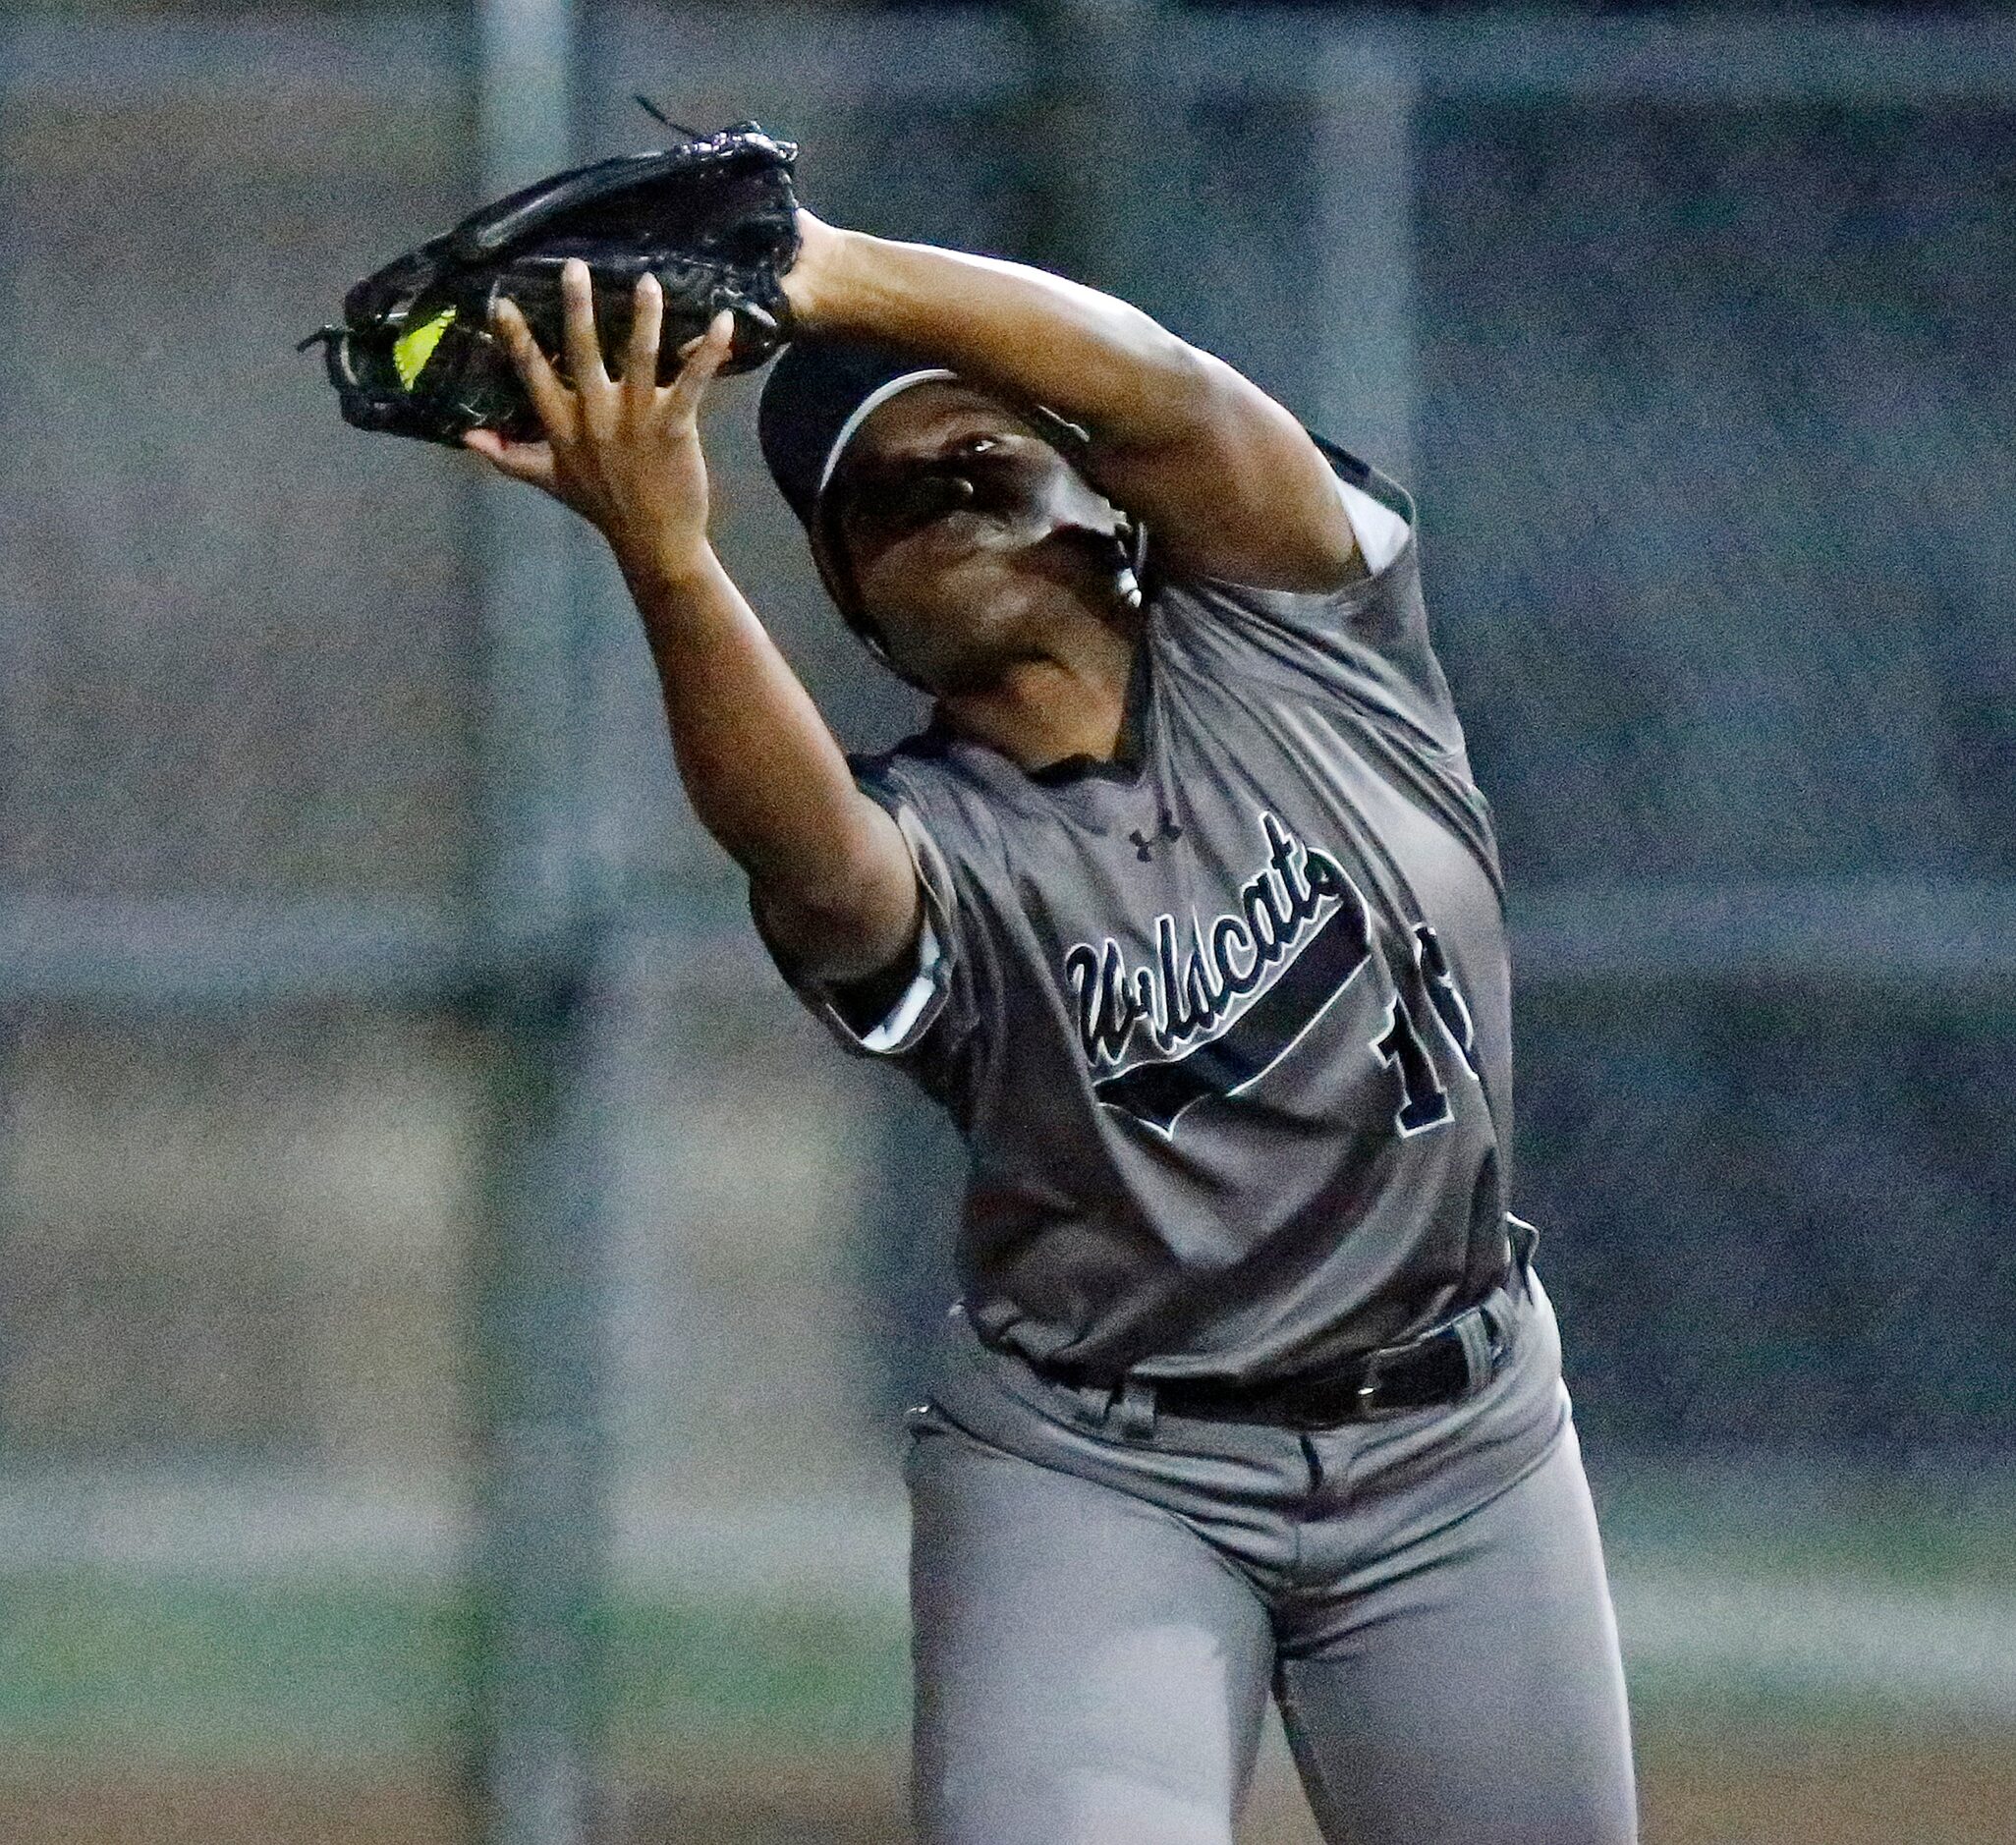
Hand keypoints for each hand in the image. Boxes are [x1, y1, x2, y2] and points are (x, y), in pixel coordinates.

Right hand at [464, 258, 734, 583]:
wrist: (654, 542)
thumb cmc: (603, 507)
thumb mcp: (549, 481)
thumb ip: (509, 456)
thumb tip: (466, 436)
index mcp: (562, 427)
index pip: (532, 374)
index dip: (516, 338)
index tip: (500, 301)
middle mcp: (595, 418)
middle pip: (583, 353)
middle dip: (577, 308)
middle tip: (575, 266)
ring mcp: (636, 421)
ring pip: (638, 358)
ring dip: (645, 317)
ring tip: (648, 281)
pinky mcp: (674, 427)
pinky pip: (693, 382)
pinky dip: (710, 352)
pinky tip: (725, 323)